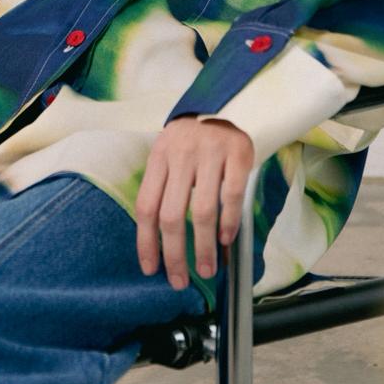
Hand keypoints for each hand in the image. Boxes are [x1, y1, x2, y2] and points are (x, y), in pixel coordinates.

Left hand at [135, 115, 254, 290]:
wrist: (226, 103)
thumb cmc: (193, 139)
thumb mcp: (170, 154)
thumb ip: (164, 188)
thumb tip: (160, 241)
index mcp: (159, 157)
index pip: (146, 206)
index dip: (146, 242)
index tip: (151, 269)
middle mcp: (181, 154)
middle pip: (171, 215)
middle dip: (175, 255)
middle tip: (180, 280)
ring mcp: (210, 153)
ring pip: (202, 211)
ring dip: (203, 247)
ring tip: (206, 269)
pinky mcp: (238, 153)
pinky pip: (231, 197)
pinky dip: (228, 223)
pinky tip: (225, 240)